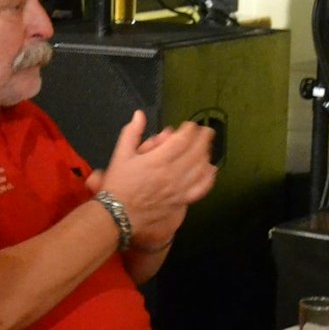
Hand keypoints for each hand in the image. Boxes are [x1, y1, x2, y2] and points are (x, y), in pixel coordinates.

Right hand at [98, 110, 217, 247]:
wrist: (118, 215)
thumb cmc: (118, 185)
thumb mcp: (120, 155)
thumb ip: (132, 132)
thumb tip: (139, 115)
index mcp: (157, 161)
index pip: (182, 139)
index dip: (190, 129)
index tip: (190, 125)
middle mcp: (171, 174)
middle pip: (196, 151)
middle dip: (204, 138)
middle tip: (206, 131)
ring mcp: (178, 189)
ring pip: (201, 168)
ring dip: (207, 154)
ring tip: (207, 147)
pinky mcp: (181, 201)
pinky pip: (201, 189)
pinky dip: (208, 178)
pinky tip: (211, 170)